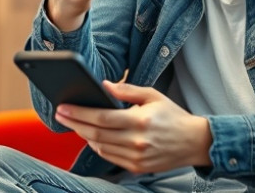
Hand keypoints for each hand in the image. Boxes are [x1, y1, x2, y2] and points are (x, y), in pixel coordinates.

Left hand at [54, 81, 212, 173]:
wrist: (194, 142)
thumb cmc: (172, 116)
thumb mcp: (153, 95)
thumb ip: (127, 91)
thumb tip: (104, 86)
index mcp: (140, 121)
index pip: (101, 118)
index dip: (79, 113)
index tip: (64, 107)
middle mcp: (137, 141)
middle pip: (96, 134)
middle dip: (74, 124)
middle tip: (60, 115)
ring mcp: (136, 157)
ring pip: (100, 147)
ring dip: (84, 135)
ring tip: (74, 124)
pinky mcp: (137, 167)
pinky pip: (109, 157)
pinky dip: (97, 146)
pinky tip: (92, 136)